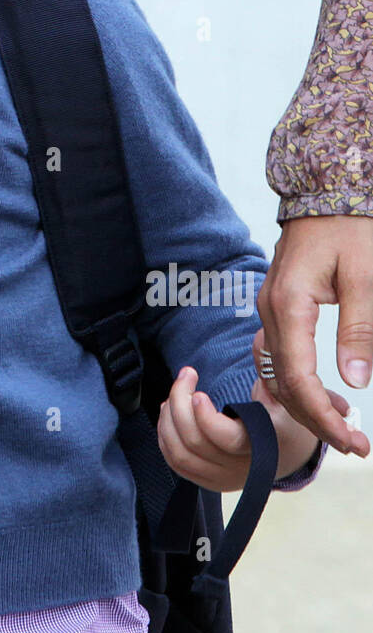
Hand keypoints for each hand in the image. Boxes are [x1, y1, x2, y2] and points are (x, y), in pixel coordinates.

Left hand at [157, 363, 339, 489]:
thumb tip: (262, 342)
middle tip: (186, 374)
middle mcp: (242, 468)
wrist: (289, 451)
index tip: (198, 393)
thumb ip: (271, 373)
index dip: (205, 418)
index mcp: (264, 445)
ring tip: (175, 394)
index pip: (227, 439)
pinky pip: (176, 464)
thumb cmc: (284, 418)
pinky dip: (165, 437)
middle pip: (194, 443)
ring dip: (168, 420)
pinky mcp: (209, 482)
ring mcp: (223, 478)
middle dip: (180, 403)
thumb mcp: (285, 395)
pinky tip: (169, 413)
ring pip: (180, 455)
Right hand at [257, 215, 372, 456]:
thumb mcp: (366, 277)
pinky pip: (279, 354)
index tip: (353, 441)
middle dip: (315, 419)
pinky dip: (298, 381)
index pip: (297, 378)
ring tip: (343, 424)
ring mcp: (270, 306)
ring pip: (277, 371)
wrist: (329, 189)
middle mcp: (271, 309)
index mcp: (289, 304)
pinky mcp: (278, 304)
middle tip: (355, 443)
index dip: (322, 417)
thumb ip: (359, 329)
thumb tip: (355, 380)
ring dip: (306, 403)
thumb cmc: (351, 227)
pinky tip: (324, 393)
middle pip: (282, 382)